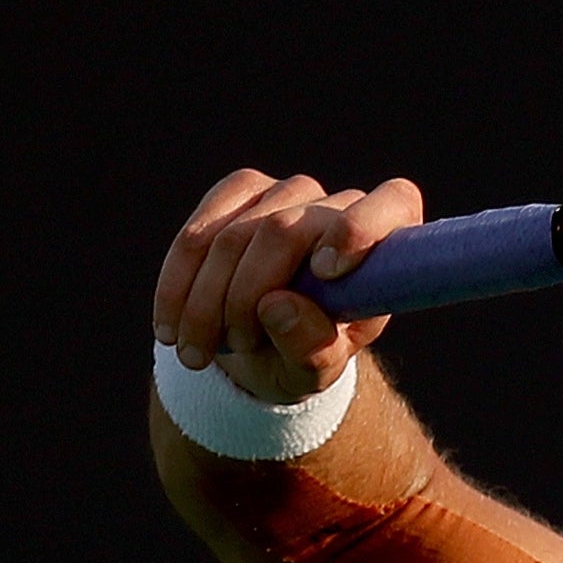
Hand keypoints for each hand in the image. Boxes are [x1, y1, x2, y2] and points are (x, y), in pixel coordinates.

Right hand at [153, 170, 423, 403]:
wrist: (263, 348)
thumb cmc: (308, 356)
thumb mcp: (317, 370)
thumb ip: (311, 347)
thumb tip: (276, 306)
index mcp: (382, 248)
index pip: (393, 205)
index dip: (360, 229)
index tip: (326, 273)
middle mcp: (339, 207)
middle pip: (286, 231)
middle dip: (246, 295)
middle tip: (235, 345)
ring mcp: (289, 194)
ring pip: (233, 235)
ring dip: (206, 301)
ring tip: (197, 352)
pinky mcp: (240, 192)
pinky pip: (198, 234)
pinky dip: (179, 285)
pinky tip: (170, 327)